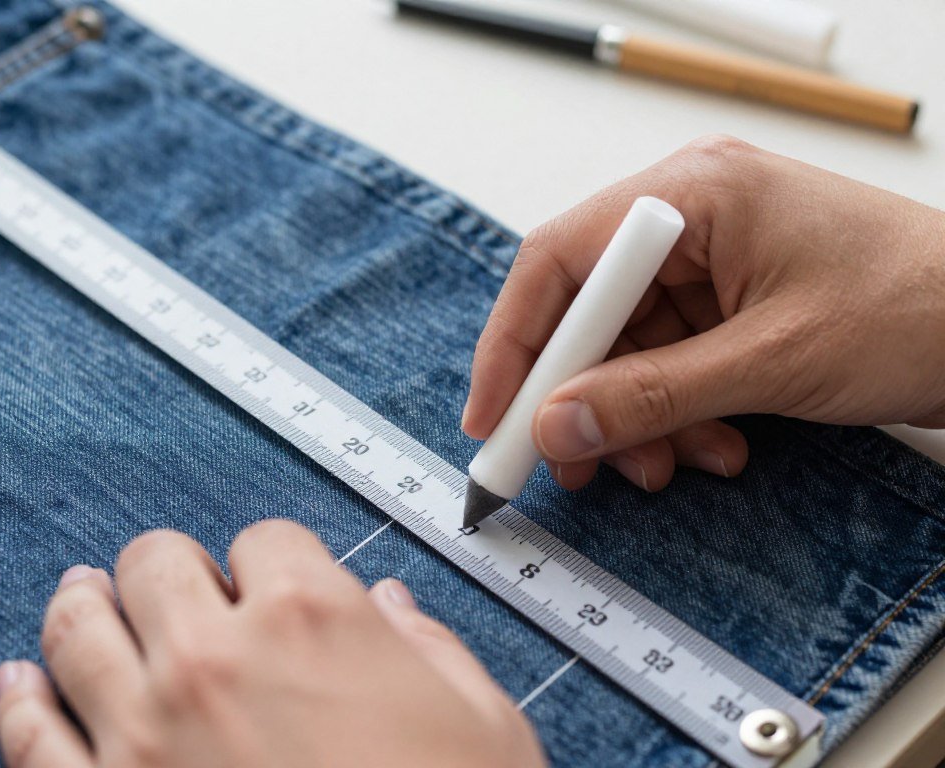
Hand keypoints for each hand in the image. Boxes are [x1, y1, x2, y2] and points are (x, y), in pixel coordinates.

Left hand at [0, 521, 545, 767]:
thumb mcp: (484, 728)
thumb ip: (430, 650)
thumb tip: (389, 608)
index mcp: (313, 619)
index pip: (265, 540)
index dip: (270, 563)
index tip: (269, 588)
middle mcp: (215, 657)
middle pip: (155, 562)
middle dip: (171, 571)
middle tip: (177, 592)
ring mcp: (144, 731)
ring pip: (78, 628)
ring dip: (83, 606)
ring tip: (84, 598)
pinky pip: (29, 735)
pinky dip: (19, 700)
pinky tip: (19, 681)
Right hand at [463, 135, 944, 491]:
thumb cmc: (921, 308)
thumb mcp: (771, 361)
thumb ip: (652, 395)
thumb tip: (555, 427)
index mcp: (690, 194)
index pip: (559, 261)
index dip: (515, 344)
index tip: (493, 419)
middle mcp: (689, 218)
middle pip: (585, 311)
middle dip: (579, 397)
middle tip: (568, 465)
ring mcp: (711, 261)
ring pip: (624, 349)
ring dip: (633, 419)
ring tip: (661, 469)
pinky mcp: (730, 304)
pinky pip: (667, 364)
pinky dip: (673, 415)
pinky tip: (710, 446)